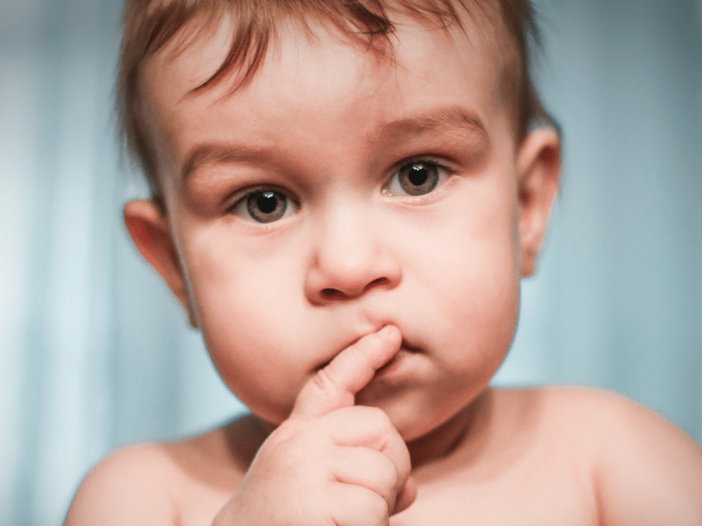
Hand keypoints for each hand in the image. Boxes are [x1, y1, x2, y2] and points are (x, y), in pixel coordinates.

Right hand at [213, 325, 416, 525]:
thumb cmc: (283, 524)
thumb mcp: (314, 488)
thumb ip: (357, 474)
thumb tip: (409, 487)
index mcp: (297, 434)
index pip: (330, 384)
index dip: (363, 355)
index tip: (390, 333)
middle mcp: (297, 441)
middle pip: (381, 428)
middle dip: (391, 468)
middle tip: (367, 504)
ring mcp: (302, 466)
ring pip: (384, 473)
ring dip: (380, 508)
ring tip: (346, 523)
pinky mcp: (309, 501)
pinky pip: (372, 509)